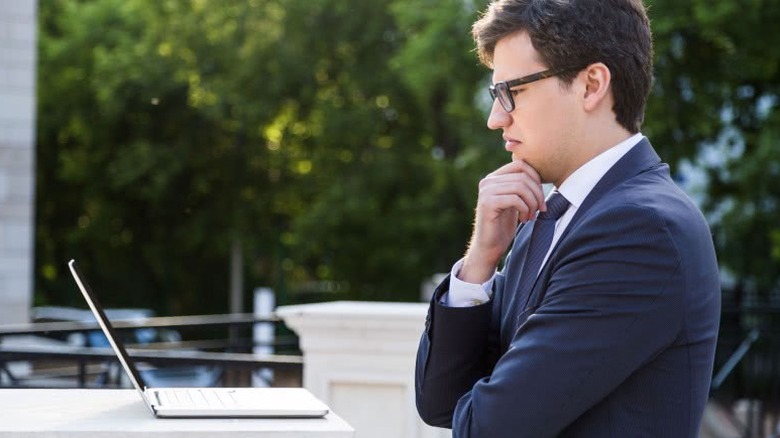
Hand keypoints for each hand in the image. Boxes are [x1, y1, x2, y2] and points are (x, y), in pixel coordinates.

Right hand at [459, 160, 545, 282]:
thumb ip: (520, 186)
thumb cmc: (503, 226)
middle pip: (523, 176)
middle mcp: (487, 181)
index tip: (540, 197)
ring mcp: (486, 191)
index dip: (536, 178)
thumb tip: (538, 173)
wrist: (489, 247)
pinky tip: (524, 219)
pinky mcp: (488, 203)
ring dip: (532, 202)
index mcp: (493, 178)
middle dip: (537, 193)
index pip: (520, 164)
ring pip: (520, 186)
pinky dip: (525, 209)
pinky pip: (515, 199)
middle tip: (541, 209)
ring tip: (531, 215)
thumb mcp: (514, 202)